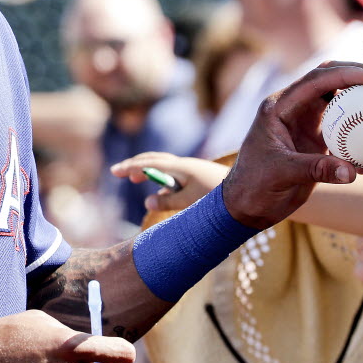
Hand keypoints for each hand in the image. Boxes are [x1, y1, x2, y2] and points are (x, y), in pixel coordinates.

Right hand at [108, 152, 224, 212]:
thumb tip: (147, 202)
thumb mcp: (191, 202)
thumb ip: (167, 202)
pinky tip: (162, 194)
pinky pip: (174, 176)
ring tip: (137, 179)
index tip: (114, 172)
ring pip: (164, 166)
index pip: (149, 164)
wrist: (248, 190)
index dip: (130, 167)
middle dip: (137, 165)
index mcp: (180, 168)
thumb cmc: (219, 197)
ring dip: (149, 171)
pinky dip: (163, 182)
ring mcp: (192, 170)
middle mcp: (184, 166)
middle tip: (121, 173)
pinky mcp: (199, 177)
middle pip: (155, 160)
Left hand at [221, 62, 362, 228]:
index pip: (313, 82)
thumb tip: (352, 172)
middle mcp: (291, 108)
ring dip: (358, 95)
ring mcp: (303, 121)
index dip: (343, 74)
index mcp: (278, 107)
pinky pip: (340, 122)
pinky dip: (358, 119)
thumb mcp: (283, 174)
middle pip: (325, 80)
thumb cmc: (255, 184)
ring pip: (335, 99)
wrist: (248, 203)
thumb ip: (316, 169)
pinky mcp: (313, 137)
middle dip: (353, 75)